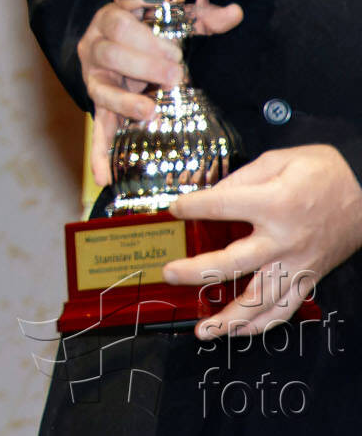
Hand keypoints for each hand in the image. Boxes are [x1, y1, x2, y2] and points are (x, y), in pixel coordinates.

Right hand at [77, 0, 242, 185]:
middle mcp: (93, 49)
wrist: (121, 43)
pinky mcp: (100, 108)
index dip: (147, 39)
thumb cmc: (150, 31)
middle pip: (110, 54)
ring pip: (101, 91)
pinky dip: (99, 154)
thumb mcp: (172, 19)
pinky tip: (105, 176)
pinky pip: (97, 131)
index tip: (176, 52)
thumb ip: (202, 17)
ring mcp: (94, 81)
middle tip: (176, 76)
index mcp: (110, 21)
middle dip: (144, 66)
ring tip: (149, 111)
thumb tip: (235, 13)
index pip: (120, 25)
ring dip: (125, 102)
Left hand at [164, 145, 361, 336]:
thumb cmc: (322, 172)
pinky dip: (262, 325)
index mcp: (273, 203)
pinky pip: (285, 310)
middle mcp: (284, 239)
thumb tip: (208, 195)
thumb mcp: (278, 160)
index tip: (174, 209)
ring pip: (260, 301)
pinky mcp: (309, 278)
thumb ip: (240, 179)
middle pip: (232, 263)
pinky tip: (239, 332)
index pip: (220, 207)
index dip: (192, 207)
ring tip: (202, 329)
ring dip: (229, 319)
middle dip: (195, 271)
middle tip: (168, 273)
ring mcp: (297, 264)